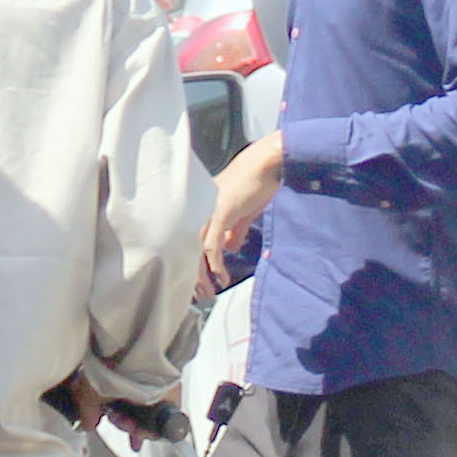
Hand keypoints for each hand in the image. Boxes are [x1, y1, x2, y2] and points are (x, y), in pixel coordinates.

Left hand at [198, 135, 284, 295]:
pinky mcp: (221, 212)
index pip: (191, 239)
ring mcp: (210, 210)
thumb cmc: (259, 182)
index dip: (192, 263)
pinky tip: (221, 276)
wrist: (270, 163)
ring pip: (196, 248)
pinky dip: (215, 264)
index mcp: (205, 207)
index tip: (198, 282)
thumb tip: (230, 249)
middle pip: (187, 247)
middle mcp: (202, 208)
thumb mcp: (245, 212)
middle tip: (200, 293)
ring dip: (201, 274)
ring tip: (208, 291)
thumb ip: (236, 230)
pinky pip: (213, 244)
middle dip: (192, 274)